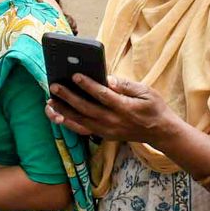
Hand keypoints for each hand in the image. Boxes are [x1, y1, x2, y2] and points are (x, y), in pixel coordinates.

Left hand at [46, 74, 176, 144]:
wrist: (160, 132)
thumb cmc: (154, 107)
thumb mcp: (146, 92)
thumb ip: (126, 85)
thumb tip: (108, 78)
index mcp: (126, 108)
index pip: (103, 96)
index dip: (89, 85)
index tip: (75, 75)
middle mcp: (114, 121)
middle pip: (87, 109)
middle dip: (69, 97)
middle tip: (54, 86)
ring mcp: (108, 131)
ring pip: (81, 121)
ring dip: (63, 111)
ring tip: (49, 101)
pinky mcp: (104, 135)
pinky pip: (83, 130)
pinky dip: (68, 123)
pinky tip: (57, 116)